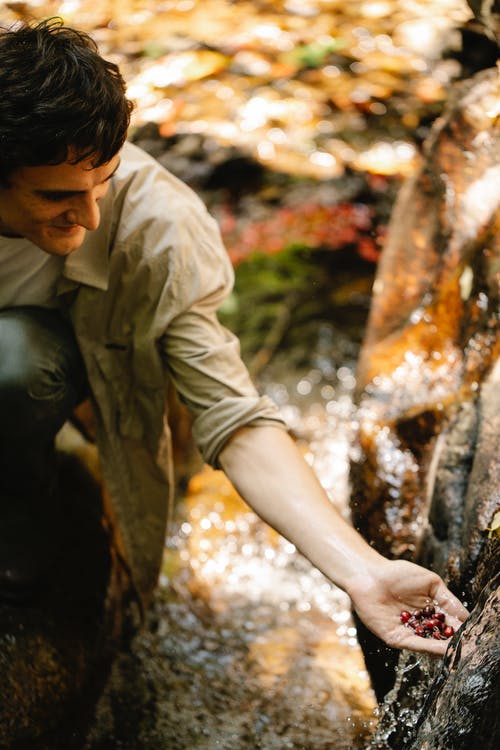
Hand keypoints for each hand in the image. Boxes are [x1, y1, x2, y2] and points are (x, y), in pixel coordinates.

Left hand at [347, 559, 469, 654]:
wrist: (369, 575)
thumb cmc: (397, 574)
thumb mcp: (430, 583)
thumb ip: (448, 600)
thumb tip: (466, 616)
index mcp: (430, 611)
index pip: (450, 623)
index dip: (462, 628)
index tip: (474, 633)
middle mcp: (421, 625)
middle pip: (443, 638)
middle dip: (457, 642)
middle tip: (471, 647)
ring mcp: (409, 632)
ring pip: (431, 645)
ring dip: (447, 649)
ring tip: (462, 651)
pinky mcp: (396, 638)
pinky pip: (416, 645)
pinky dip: (431, 648)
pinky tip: (444, 648)